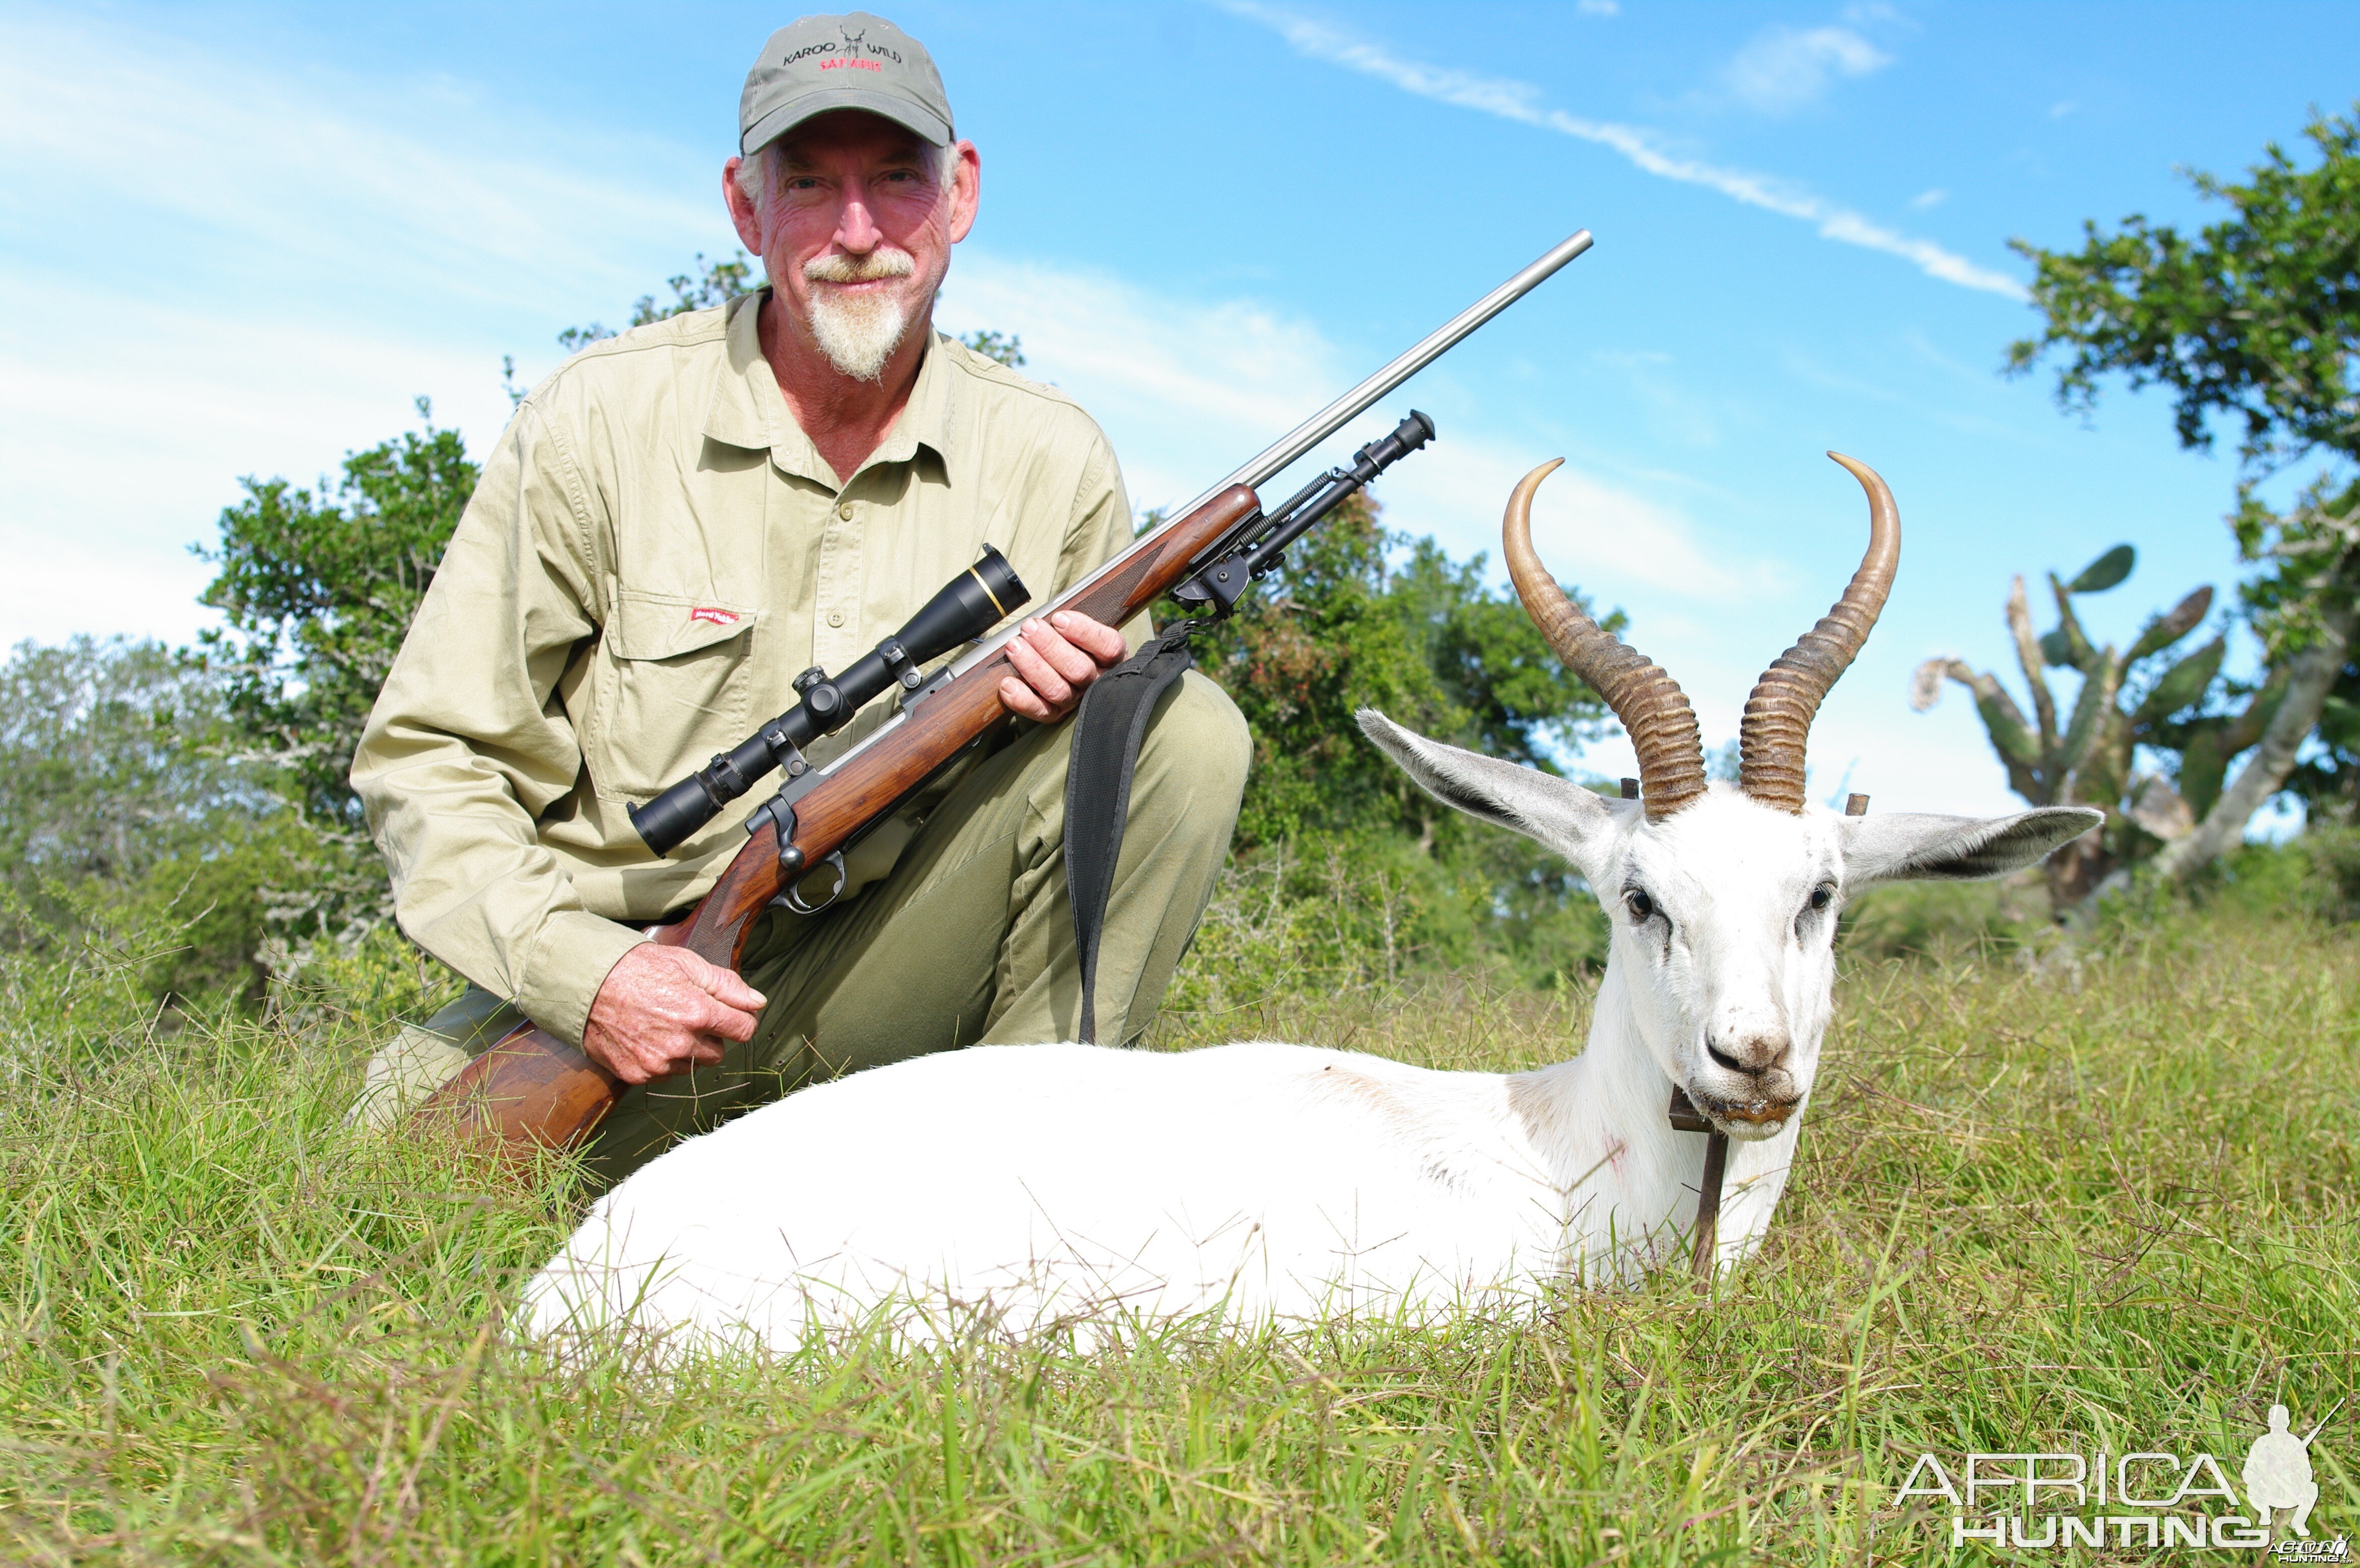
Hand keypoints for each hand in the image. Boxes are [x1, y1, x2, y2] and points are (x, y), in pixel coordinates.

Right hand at [581, 943, 765, 1084]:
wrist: (585, 984)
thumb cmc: (636, 968)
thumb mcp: (686, 963)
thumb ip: (727, 985)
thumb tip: (757, 1002)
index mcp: (698, 1013)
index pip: (743, 1030)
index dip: (740, 1020)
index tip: (730, 1013)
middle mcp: (680, 1043)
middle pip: (719, 1052)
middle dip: (711, 1036)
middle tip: (688, 1014)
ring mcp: (657, 1062)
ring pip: (693, 1065)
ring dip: (687, 1050)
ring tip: (664, 1023)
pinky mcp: (637, 1074)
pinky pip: (665, 1074)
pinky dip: (662, 1059)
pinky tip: (647, 1036)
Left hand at [997, 610, 1127, 722]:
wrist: (1065, 675)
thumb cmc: (1074, 645)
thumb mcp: (1081, 631)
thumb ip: (1071, 624)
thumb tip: (1049, 616)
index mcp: (1110, 658)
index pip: (1108, 646)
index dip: (1084, 632)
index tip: (1059, 618)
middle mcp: (1096, 681)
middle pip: (1079, 669)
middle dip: (1050, 646)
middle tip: (1029, 627)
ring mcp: (1076, 700)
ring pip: (1059, 690)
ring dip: (1033, 667)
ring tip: (1015, 647)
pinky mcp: (1056, 715)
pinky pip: (1041, 711)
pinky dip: (1023, 699)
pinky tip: (1008, 684)